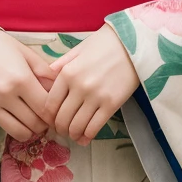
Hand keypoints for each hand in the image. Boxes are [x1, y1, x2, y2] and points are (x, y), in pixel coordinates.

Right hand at [0, 26, 56, 141]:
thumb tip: (60, 89)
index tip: (58, 108)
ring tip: (35, 117)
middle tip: (48, 113)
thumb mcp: (26, 53)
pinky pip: (8, 130)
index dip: (56, 112)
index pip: (46, 107)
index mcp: (21, 78)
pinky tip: (22, 118)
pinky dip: (19, 128)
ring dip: (33, 129)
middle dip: (46, 121)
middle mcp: (7, 94)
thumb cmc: (1, 45)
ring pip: (23, 132)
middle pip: (37, 123)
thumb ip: (45, 72)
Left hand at [43, 23, 138, 144]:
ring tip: (73, 134)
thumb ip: (61, 63)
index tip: (51, 120)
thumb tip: (47, 76)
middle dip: (59, 128)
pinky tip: (85, 137)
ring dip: (72, 134)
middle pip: (61, 118)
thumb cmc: (105, 44)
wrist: (134, 44)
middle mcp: (79, 86)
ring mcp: (95, 97)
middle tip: (62, 130)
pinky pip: (94, 127)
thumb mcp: (79, 49)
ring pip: (76, 126)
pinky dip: (87, 136)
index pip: (50, 104)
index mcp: (67, 73)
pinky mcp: (111, 104)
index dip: (48, 117)